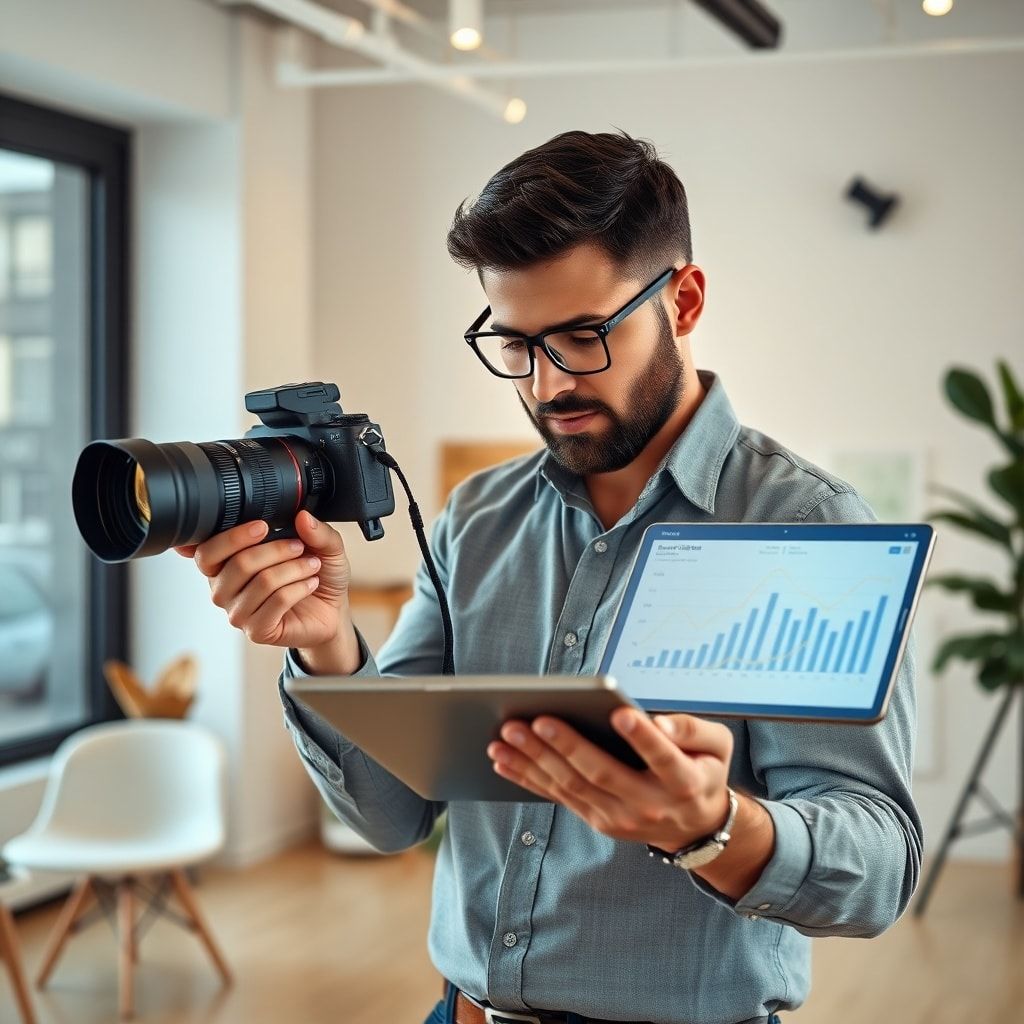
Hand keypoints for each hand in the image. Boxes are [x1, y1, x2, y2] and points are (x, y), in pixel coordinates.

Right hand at [175, 509, 352, 648]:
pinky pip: (278, 601)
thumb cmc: (316, 575)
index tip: (263, 526)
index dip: (233, 537)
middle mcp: (224, 589)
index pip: (207, 552)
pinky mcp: (257, 630)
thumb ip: (315, 529)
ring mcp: (238, 613)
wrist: (331, 611)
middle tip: (300, 547)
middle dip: (277, 549)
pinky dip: (300, 588)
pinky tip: (310, 584)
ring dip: (295, 569)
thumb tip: (303, 516)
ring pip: (263, 581)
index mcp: (224, 565)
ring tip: (312, 566)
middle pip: (240, 563)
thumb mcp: (323, 545)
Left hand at [487, 709, 732, 852]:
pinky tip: (503, 759)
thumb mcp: (718, 746)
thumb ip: (693, 730)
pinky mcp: (597, 820)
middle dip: (565, 746)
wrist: (697, 826)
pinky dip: (528, 777)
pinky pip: (559, 797)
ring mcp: (619, 818)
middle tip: (535, 720)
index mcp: (684, 782)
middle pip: (602, 773)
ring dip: (534, 760)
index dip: (643, 737)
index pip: (663, 758)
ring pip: (571, 787)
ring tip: (505, 736)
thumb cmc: (703, 770)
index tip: (621, 714)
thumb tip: (660, 724)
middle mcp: (649, 805)